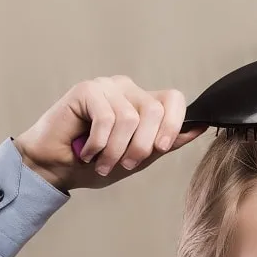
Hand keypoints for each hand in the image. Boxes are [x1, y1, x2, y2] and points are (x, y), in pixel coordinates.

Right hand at [13, 76, 206, 192]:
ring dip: (117, 150)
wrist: (56, 169)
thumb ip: (166, 142)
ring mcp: (107, 87)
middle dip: (143, 146)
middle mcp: (127, 90)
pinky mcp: (87, 90)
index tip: (161, 148)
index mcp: (142, 103)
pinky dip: (99, 144)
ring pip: (131, 118)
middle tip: (126, 165)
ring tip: (102, 163)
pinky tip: (87, 152)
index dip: (174, 124)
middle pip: (156, 109)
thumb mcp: (139, 157)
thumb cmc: (94, 163)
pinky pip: (107, 118)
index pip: (174, 99)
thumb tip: (200, 127)